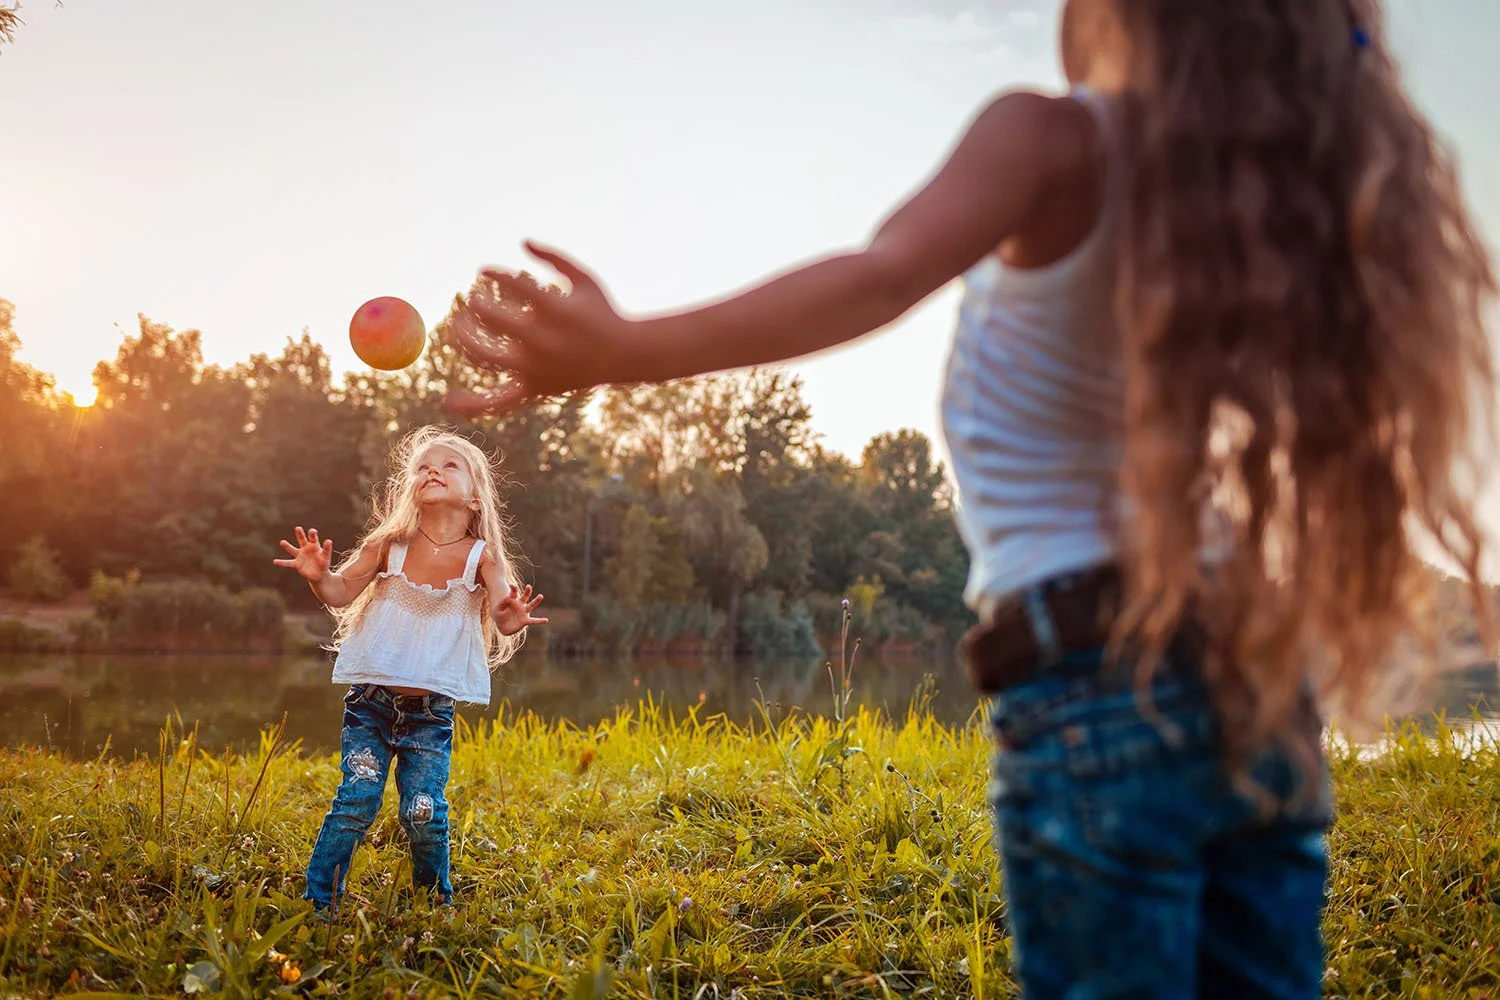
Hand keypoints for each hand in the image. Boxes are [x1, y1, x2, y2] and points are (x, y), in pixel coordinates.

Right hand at [273, 526, 332, 582]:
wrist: (319, 574)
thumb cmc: (323, 563)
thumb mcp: (326, 556)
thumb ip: (327, 549)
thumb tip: (329, 540)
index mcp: (314, 545)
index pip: (313, 538)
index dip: (312, 534)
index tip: (312, 531)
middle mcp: (306, 549)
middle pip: (302, 540)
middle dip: (300, 534)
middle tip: (298, 528)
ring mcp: (300, 556)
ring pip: (292, 550)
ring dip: (287, 546)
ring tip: (282, 542)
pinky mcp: (297, 564)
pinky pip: (288, 563)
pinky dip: (282, 563)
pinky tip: (275, 561)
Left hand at [446, 241, 634, 416]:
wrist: (625, 356)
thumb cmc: (601, 312)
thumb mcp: (584, 278)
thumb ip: (554, 257)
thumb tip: (522, 241)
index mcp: (556, 310)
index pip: (510, 284)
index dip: (491, 274)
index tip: (483, 271)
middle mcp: (544, 341)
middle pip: (489, 319)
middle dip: (473, 304)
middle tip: (468, 299)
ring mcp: (537, 368)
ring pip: (483, 356)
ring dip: (462, 337)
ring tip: (457, 324)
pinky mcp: (536, 388)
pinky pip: (501, 401)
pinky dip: (475, 404)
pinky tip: (449, 401)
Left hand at [491, 583, 547, 635]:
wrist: (502, 626)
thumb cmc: (499, 616)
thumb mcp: (497, 610)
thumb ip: (501, 603)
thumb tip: (508, 598)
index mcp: (512, 600)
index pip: (514, 592)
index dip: (513, 588)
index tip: (512, 585)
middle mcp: (519, 605)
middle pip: (525, 596)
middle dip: (527, 591)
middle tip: (528, 586)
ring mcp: (523, 612)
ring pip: (531, 605)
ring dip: (536, 601)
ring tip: (541, 596)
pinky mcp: (525, 620)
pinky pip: (534, 620)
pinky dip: (540, 621)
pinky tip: (546, 620)